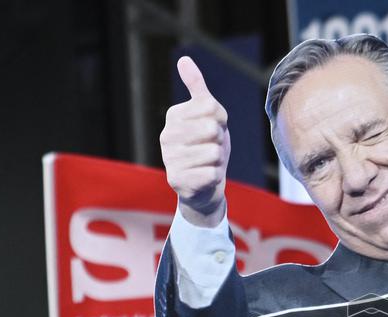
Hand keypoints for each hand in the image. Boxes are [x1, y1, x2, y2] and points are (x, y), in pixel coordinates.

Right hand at [159, 57, 229, 226]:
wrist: (204, 186)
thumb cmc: (208, 147)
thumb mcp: (209, 116)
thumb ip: (198, 89)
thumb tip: (183, 60)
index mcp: (174, 115)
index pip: (213, 108)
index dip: (220, 122)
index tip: (212, 131)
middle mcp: (166, 135)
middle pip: (213, 130)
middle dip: (219, 142)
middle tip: (210, 149)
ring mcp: (169, 158)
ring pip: (214, 152)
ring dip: (218, 161)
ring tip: (207, 164)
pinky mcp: (177, 180)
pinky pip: (213, 173)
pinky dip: (215, 177)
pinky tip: (204, 178)